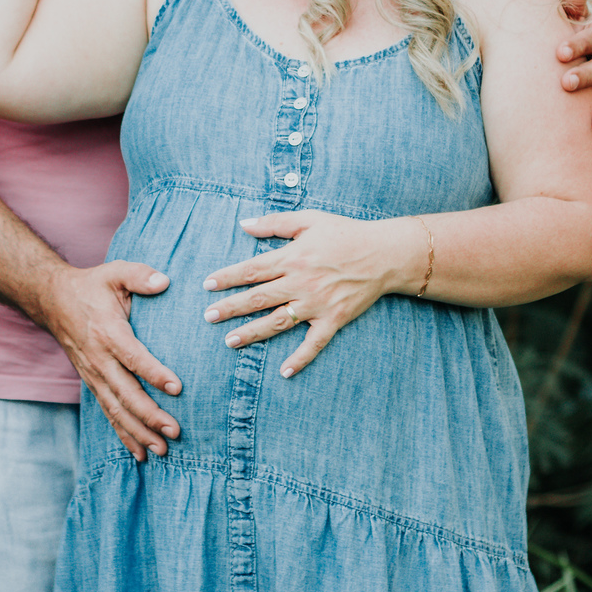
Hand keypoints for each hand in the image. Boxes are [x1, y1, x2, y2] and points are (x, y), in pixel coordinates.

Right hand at [40, 261, 182, 461]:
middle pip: (125, 392)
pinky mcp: (92, 382)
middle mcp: (99, 358)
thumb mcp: (115, 272)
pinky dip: (123, 434)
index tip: (177, 388)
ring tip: (161, 450)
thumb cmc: (91, 285)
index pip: (133, 356)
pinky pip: (107, 412)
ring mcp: (93, 373)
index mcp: (108, 331)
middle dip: (150, 416)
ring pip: (116, 409)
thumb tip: (165, 282)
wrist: (52, 299)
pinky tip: (140, 453)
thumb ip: (140, 275)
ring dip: (138, 432)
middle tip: (174, 431)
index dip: (154, 373)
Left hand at [202, 210, 409, 378]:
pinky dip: (300, 359)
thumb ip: (275, 223)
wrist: (384, 254)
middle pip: (258, 298)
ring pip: (278, 322)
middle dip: (231, 308)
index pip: (252, 269)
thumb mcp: (309, 219)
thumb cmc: (345, 233)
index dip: (227, 277)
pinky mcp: (334, 319)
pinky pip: (314, 343)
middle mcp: (301, 283)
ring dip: (253, 333)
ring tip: (230, 342)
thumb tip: (244, 224)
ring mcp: (317, 304)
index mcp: (293, 257)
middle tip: (208, 317)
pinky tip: (284, 372)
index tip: (207, 285)